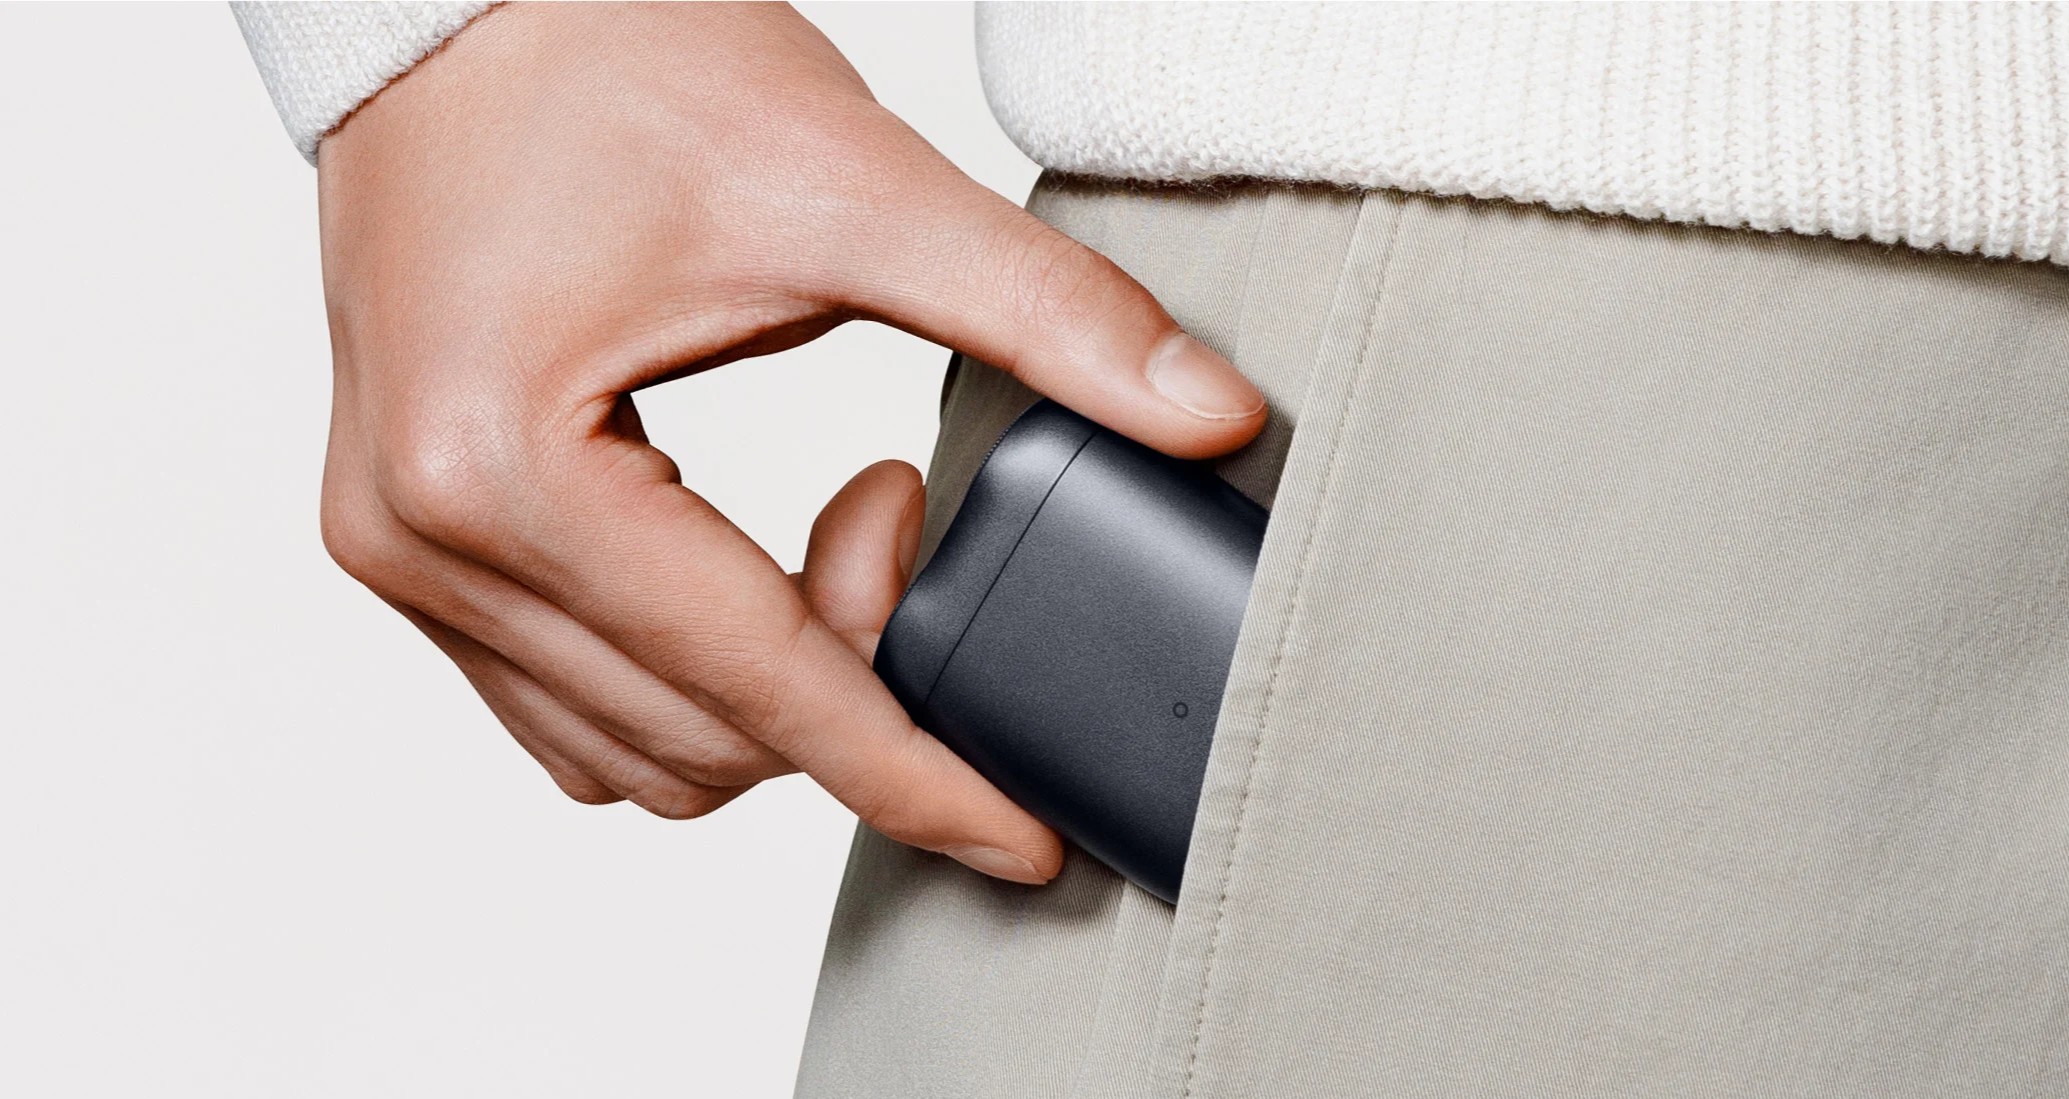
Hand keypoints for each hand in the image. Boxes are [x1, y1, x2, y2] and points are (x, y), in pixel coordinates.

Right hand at [313, 2, 1264, 883]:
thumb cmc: (611, 57)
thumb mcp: (852, 181)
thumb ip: (1047, 317)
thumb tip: (1210, 417)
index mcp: (507, 468)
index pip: (759, 687)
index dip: (914, 775)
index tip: (1023, 836)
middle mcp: (422, 541)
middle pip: (698, 741)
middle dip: (854, 683)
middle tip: (907, 508)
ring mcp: (399, 552)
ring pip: (630, 752)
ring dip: (772, 693)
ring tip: (836, 520)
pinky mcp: (406, 541)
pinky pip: (565, 704)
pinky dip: (687, 684)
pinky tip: (746, 574)